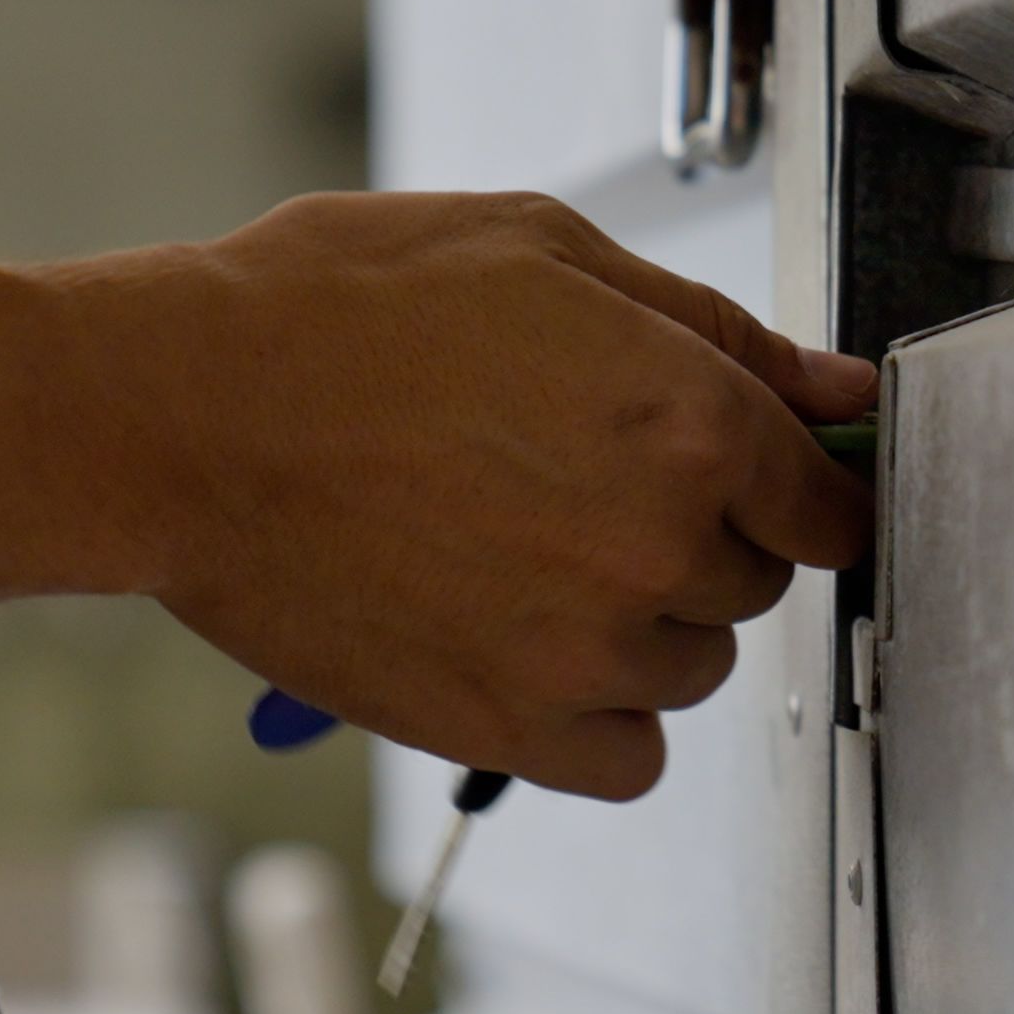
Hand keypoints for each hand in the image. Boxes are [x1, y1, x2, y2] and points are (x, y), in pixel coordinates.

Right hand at [57, 191, 875, 799]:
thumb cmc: (332, 315)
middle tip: (578, 478)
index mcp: (689, 417)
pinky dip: (596, 716)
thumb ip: (715, 329)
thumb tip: (835, 389)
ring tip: (523, 546)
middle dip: (696, 532)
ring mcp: (586, 650)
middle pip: (754, 579)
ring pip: (691, 668)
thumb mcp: (543, 253)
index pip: (830, 501)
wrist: (178, 418)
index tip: (769, 483)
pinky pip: (629, 761)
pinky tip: (527, 641)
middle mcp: (658, 544)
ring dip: (641, 623)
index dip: (799, 484)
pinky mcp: (509, 731)